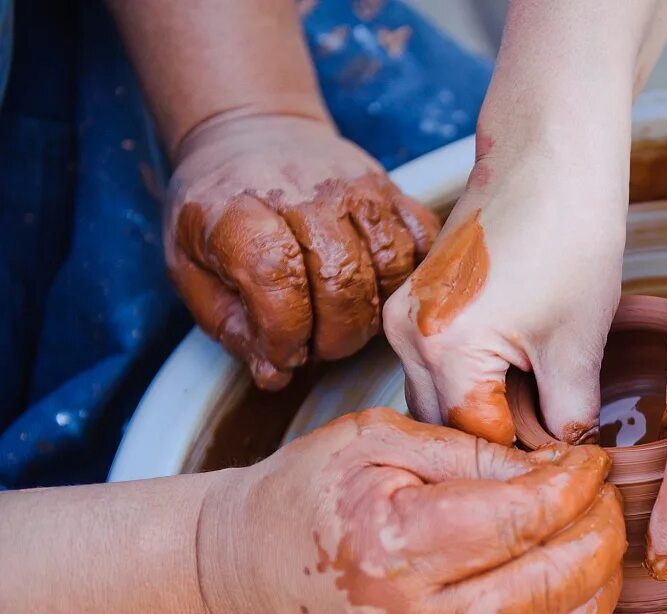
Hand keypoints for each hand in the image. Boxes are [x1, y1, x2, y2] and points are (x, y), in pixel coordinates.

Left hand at [166, 114, 439, 389]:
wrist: (253, 132)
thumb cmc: (219, 210)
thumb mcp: (190, 266)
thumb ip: (228, 324)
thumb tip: (275, 374)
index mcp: (241, 210)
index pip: (276, 278)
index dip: (285, 333)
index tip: (283, 354)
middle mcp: (305, 193)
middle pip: (342, 278)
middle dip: (334, 335)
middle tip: (318, 346)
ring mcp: (357, 188)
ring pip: (390, 265)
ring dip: (374, 312)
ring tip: (346, 321)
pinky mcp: (393, 189)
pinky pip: (423, 241)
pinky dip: (410, 278)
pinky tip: (380, 291)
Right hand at [196, 408, 625, 613]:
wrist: (246, 571)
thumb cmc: (306, 492)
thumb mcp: (376, 439)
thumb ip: (468, 450)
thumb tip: (551, 468)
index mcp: (394, 542)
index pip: (518, 520)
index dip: (572, 486)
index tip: (590, 460)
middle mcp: (416, 613)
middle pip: (549, 584)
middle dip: (599, 533)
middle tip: (606, 493)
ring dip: (600, 580)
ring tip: (601, 530)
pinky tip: (585, 578)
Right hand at [383, 138, 626, 444]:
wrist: (550, 156)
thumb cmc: (569, 235)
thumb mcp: (579, 341)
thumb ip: (569, 415)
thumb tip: (566, 456)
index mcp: (440, 347)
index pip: (478, 440)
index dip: (528, 458)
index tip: (568, 468)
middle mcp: (403, 335)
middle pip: (448, 425)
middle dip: (502, 442)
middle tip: (561, 446)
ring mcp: (401, 317)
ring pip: (440, 400)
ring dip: (487, 414)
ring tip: (546, 411)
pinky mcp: (414, 304)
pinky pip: (438, 368)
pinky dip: (476, 384)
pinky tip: (524, 378)